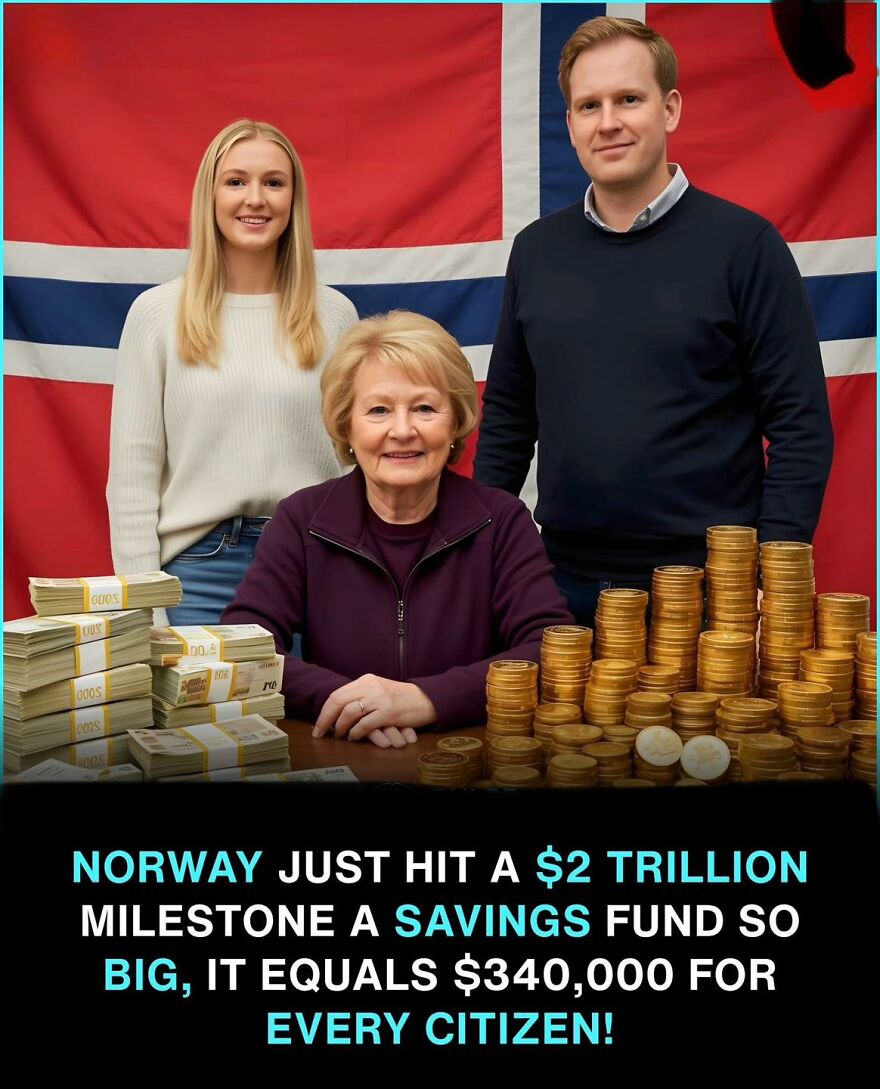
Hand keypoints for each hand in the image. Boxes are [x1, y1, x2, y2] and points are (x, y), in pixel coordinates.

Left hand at [313, 674, 437, 746]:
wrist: (425, 699)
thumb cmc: (400, 698)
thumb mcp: (378, 690)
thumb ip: (360, 696)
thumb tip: (337, 711)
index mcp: (365, 680)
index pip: (337, 694)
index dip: (325, 711)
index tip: (318, 725)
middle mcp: (370, 686)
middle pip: (338, 701)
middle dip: (325, 720)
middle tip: (319, 733)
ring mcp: (379, 699)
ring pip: (349, 713)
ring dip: (340, 727)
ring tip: (340, 735)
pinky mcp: (388, 712)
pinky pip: (364, 724)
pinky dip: (356, 733)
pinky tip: (354, 737)